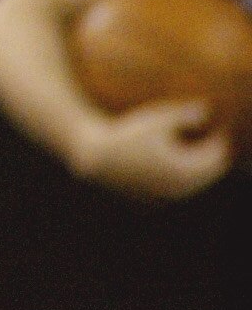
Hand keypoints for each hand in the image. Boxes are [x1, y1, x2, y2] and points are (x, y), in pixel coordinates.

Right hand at [72, 100, 231, 200]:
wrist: (93, 155)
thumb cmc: (126, 131)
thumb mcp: (157, 118)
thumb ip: (185, 114)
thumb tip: (207, 110)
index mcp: (185, 169)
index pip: (217, 156)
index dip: (217, 139)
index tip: (209, 124)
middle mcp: (179, 188)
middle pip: (207, 173)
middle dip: (208, 155)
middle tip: (203, 136)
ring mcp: (166, 196)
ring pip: (192, 183)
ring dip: (193, 167)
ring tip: (179, 146)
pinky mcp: (153, 200)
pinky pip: (175, 188)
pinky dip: (177, 176)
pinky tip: (161, 159)